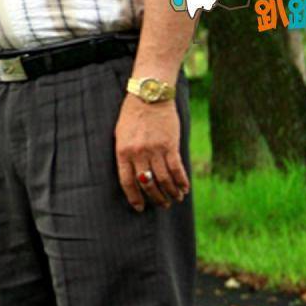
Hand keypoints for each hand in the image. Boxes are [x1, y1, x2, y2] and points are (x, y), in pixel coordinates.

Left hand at [114, 94, 189, 210]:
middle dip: (156, 198)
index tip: (140, 208)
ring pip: (164, 179)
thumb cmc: (132, 117)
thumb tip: (135, 177)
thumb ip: (126, 155)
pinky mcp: (170, 146)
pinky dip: (182, 182)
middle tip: (163, 205)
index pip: (127, 182)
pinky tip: (185, 189)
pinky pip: (177, 169)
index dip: (134, 197)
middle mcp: (138, 153)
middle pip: (147, 183)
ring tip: (176, 199)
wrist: (149, 97)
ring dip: (171, 192)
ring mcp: (155, 150)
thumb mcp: (121, 135)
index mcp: (123, 152)